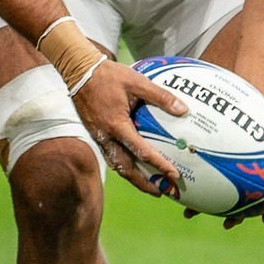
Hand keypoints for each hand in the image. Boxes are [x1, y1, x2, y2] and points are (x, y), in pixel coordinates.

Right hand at [71, 58, 190, 197]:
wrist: (80, 71)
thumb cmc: (109, 75)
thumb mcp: (137, 82)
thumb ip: (160, 96)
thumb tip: (183, 110)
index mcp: (117, 125)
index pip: (141, 151)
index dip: (159, 165)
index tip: (173, 174)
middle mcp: (106, 136)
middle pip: (126, 168)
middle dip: (143, 183)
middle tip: (161, 192)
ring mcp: (98, 137)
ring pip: (116, 164)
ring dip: (133, 178)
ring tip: (149, 186)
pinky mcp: (95, 134)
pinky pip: (110, 155)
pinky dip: (123, 165)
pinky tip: (133, 167)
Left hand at [182, 117, 263, 229]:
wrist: (241, 110)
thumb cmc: (256, 117)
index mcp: (259, 173)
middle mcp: (242, 178)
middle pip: (241, 202)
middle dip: (234, 216)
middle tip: (227, 224)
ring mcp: (223, 174)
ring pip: (214, 194)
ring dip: (202, 207)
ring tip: (189, 214)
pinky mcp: (204, 166)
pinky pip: (194, 177)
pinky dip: (185, 182)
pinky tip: (171, 186)